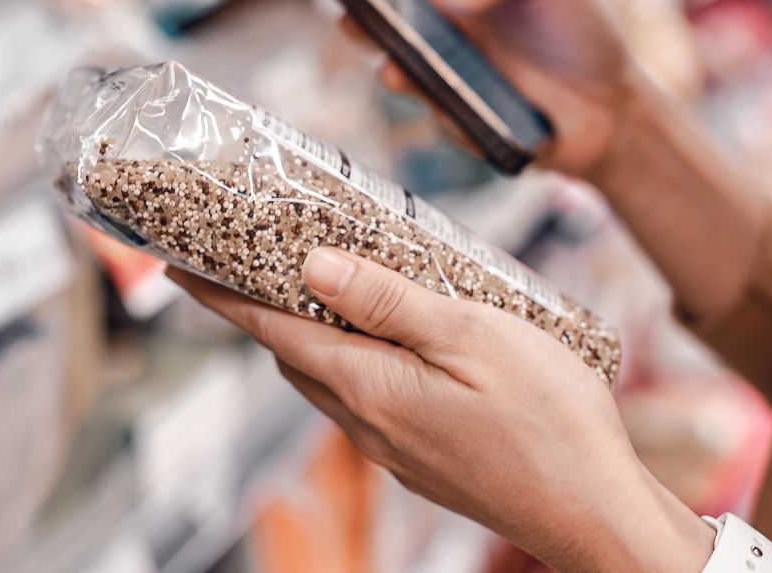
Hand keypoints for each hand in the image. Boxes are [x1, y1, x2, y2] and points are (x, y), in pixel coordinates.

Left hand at [169, 248, 712, 572]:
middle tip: (254, 257)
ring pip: (328, 382)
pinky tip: (394, 344)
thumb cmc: (550, 422)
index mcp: (368, 387)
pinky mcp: (421, 464)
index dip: (220, 293)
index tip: (178, 264)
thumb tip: (311, 266)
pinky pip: (365, 405)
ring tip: (327, 287)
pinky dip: (355, 365)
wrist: (593, 513)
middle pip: (292, 355)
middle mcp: (366, 425)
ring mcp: (393, 451)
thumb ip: (387, 300)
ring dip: (312, 336)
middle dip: (263, 308)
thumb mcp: (471, 335)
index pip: (269, 329)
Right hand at [347, 0, 652, 181]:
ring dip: (397, 76)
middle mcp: (442, 39)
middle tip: (352, 21)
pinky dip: (458, 118)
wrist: (615, 107)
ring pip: (406, 80)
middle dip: (361, 25)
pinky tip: (477, 115)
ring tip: (396, 70)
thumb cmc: (583, 31)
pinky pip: (448, 123)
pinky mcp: (461, 128)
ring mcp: (447, 85)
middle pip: (385, 29)